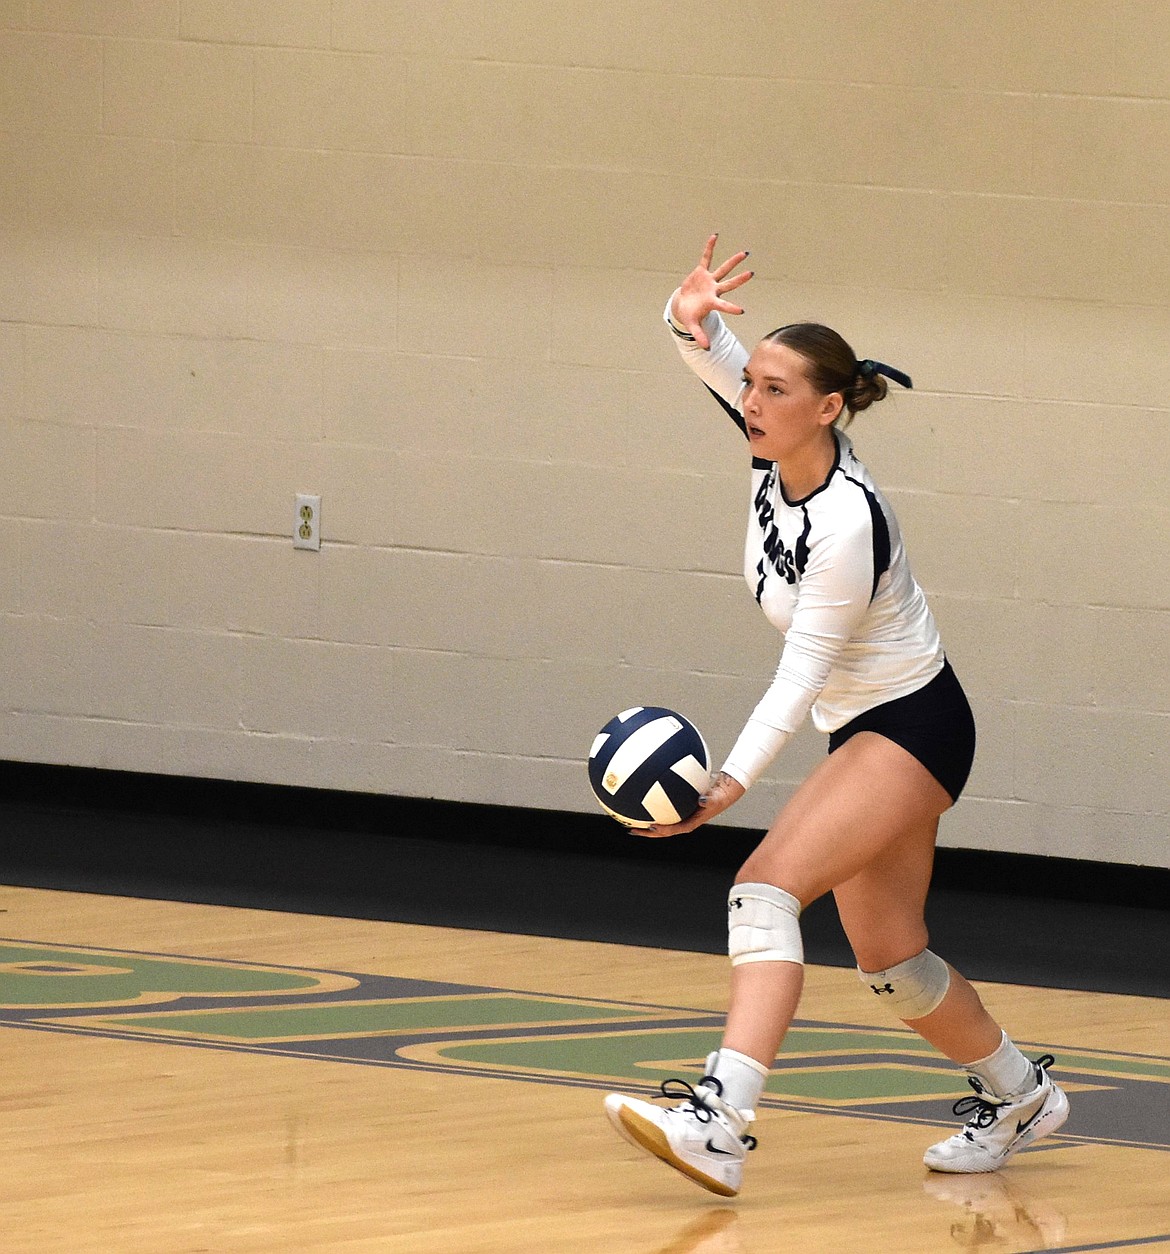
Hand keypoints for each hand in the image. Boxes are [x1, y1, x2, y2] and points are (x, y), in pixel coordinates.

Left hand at [635, 771, 746, 837]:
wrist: (721, 793)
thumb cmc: (718, 798)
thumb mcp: (716, 800)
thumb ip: (708, 801)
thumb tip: (701, 799)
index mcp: (690, 823)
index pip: (673, 830)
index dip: (661, 830)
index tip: (650, 826)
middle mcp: (681, 821)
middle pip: (661, 830)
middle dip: (646, 832)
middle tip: (631, 830)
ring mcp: (678, 816)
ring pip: (659, 822)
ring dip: (644, 823)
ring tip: (628, 820)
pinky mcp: (676, 809)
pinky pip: (661, 810)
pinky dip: (650, 808)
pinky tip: (638, 799)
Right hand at [670, 234, 753, 348]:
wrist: (683, 304)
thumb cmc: (690, 315)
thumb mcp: (693, 325)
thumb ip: (700, 336)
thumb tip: (707, 349)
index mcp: (712, 303)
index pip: (724, 306)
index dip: (731, 308)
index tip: (741, 311)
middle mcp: (715, 290)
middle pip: (729, 284)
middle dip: (740, 279)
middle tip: (752, 274)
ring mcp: (709, 280)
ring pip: (723, 269)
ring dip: (733, 261)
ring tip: (745, 253)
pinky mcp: (701, 272)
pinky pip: (706, 257)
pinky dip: (709, 248)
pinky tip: (715, 236)